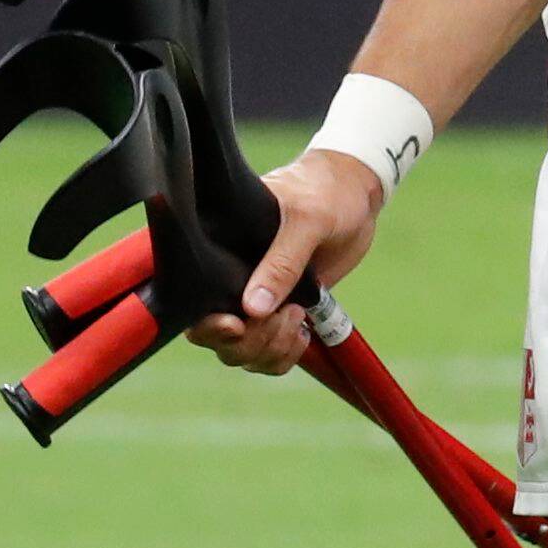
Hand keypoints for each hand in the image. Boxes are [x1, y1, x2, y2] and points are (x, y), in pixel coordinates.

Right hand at [190, 148, 386, 375]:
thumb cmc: (322, 193)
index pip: (193, 300)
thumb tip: (251, 308)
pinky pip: (270, 353)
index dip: (209, 324)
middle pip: (217, 338)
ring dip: (271, 348)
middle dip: (251, 340)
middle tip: (287, 312)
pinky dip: (285, 355)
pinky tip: (303, 332)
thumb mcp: (306, 220)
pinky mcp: (280, 312)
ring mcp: (256, 300)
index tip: (237, 324)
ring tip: (298, 315)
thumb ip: (282, 263)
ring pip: (243, 352)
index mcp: (219, 250)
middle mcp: (230, 280)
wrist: (355, 195)